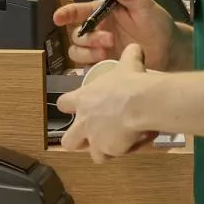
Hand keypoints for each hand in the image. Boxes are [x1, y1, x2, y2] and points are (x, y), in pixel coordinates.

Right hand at [54, 0, 177, 70]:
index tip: (58, 18)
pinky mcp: (106, 66)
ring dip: (87, 53)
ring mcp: (101, 49)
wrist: (172, 49)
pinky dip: (91, 67)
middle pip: (77, 35)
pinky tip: (105, 65)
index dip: (66, 13)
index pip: (79, 11)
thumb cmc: (158, 23)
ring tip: (106, 54)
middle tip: (109, 40)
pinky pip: (88, 69)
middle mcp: (99, 31)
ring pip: (78, 52)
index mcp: (104, 13)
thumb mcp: (142, 3)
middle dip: (88, 38)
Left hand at [56, 45, 158, 160]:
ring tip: (114, 145)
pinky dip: (116, 154)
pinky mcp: (105, 150)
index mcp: (83, 99)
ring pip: (87, 152)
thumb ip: (129, 55)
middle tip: (92, 137)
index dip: (70, 107)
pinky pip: (107, 157)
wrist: (140, 103)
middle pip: (67, 140)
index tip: (76, 108)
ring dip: (99, 150)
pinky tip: (128, 147)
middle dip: (77, 140)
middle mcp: (83, 121)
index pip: (63, 104)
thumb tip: (135, 46)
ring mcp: (93, 138)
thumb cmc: (130, 82)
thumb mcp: (128, 64)